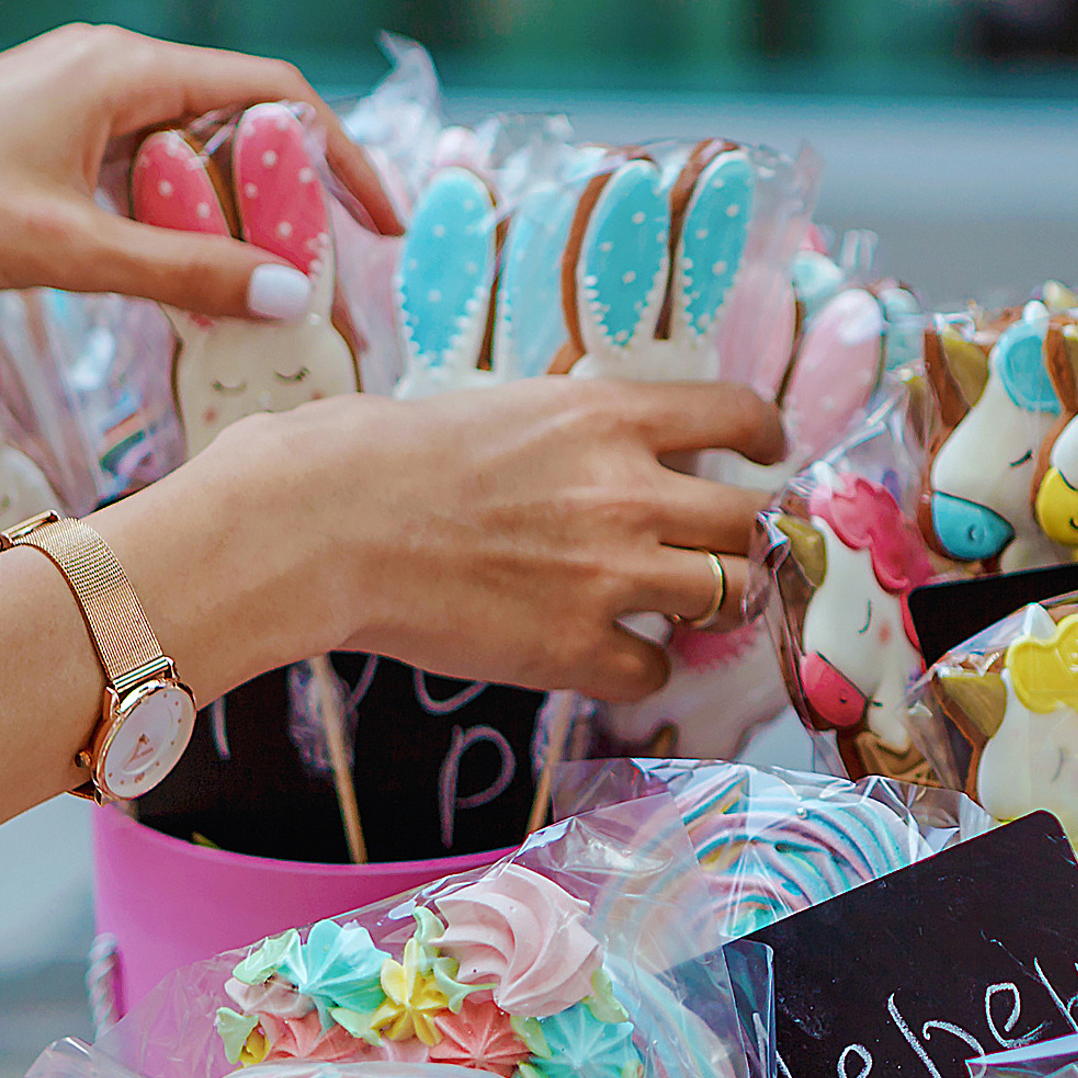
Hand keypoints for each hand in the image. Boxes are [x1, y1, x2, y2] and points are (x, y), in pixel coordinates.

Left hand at [0, 24, 403, 315]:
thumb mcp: (71, 251)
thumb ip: (188, 272)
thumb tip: (294, 296)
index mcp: (126, 68)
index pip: (275, 92)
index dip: (340, 156)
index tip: (381, 222)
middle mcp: (112, 65)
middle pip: (243, 118)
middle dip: (293, 194)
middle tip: (327, 269)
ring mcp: (81, 95)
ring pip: (194, 147)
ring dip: (233, 212)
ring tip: (262, 283)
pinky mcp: (55, 129)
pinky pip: (147, 165)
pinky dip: (179, 216)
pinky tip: (184, 275)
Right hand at [134, 377, 789, 703]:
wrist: (310, 529)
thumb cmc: (366, 455)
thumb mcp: (490, 404)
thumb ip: (563, 426)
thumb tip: (584, 440)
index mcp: (606, 414)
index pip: (737, 415)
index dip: (766, 440)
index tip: (767, 455)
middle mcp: (626, 491)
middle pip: (752, 521)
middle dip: (748, 537)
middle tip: (727, 549)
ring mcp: (608, 575)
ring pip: (727, 598)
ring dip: (710, 604)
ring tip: (679, 605)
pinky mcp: (574, 649)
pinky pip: (656, 672)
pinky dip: (640, 668)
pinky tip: (606, 653)